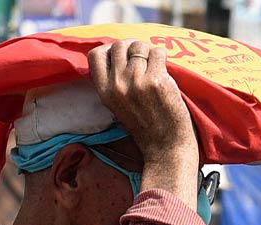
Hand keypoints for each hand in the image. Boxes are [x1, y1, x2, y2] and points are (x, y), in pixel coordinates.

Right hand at [88, 40, 198, 206]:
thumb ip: (114, 81)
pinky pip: (158, 52)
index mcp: (104, 92)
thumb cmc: (144, 123)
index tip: (122, 55)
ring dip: (150, 52)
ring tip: (155, 67)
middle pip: (119, 45)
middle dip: (132, 46)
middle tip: (143, 58)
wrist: (164, 144)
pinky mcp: (156, 81)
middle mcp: (117, 85)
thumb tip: (119, 49)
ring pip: (140, 46)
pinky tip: (165, 72)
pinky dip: (163, 57)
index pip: (95, 54)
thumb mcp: (118, 104)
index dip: (109, 49)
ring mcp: (136, 82)